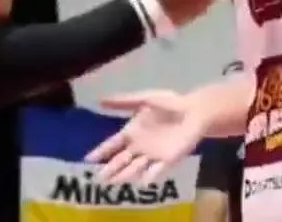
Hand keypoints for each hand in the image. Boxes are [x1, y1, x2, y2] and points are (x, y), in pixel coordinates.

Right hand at [86, 90, 207, 183]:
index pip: (112, 145)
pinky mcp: (167, 159)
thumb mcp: (145, 99)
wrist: (194, 110)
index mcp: (132, 132)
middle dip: (110, 168)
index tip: (87, 159)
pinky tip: (142, 180)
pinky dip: (149, 176)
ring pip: (134, 168)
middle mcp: (139, 147)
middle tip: (98, 177)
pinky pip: (156, 170)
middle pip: (121, 161)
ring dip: (125, 175)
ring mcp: (152, 155)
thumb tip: (99, 100)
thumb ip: (124, 101)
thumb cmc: (170, 104)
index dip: (100, 152)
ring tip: (113, 182)